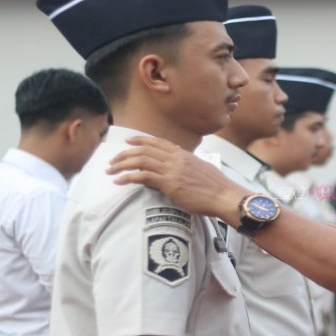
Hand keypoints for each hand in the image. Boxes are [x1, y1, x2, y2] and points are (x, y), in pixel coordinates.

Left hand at [107, 136, 248, 220]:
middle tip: (113, 161)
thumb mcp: (201, 168)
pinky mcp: (169, 183)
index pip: (157, 142)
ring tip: (111, 171)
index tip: (128, 141)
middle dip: (124, 154)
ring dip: (122, 165)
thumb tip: (178, 164)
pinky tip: (119, 181)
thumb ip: (187, 164)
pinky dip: (128, 177)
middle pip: (144, 150)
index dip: (140, 140)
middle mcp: (176, 158)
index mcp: (183, 154)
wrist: (224, 196)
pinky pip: (143, 176)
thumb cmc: (216, 186)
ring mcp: (172, 170)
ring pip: (140, 161)